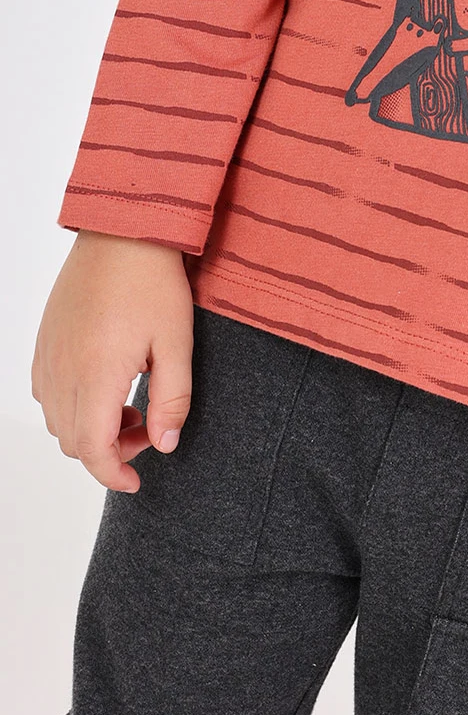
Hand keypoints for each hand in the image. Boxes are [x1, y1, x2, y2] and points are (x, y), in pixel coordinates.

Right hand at [32, 230, 194, 492]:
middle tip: (146, 429)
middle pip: (73, 441)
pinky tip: (105, 385)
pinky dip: (72, 407)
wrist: (122, 232)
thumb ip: (173, 400)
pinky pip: (46, 394)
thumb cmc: (153, 282)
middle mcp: (62, 371)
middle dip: (109, 452)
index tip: (136, 482)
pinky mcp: (44, 342)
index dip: (113, 474)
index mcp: (95, 376)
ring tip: (130, 405)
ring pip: (57, 421)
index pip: (92, 449)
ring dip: (90, 430)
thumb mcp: (177, 343)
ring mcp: (48, 356)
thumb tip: (165, 444)